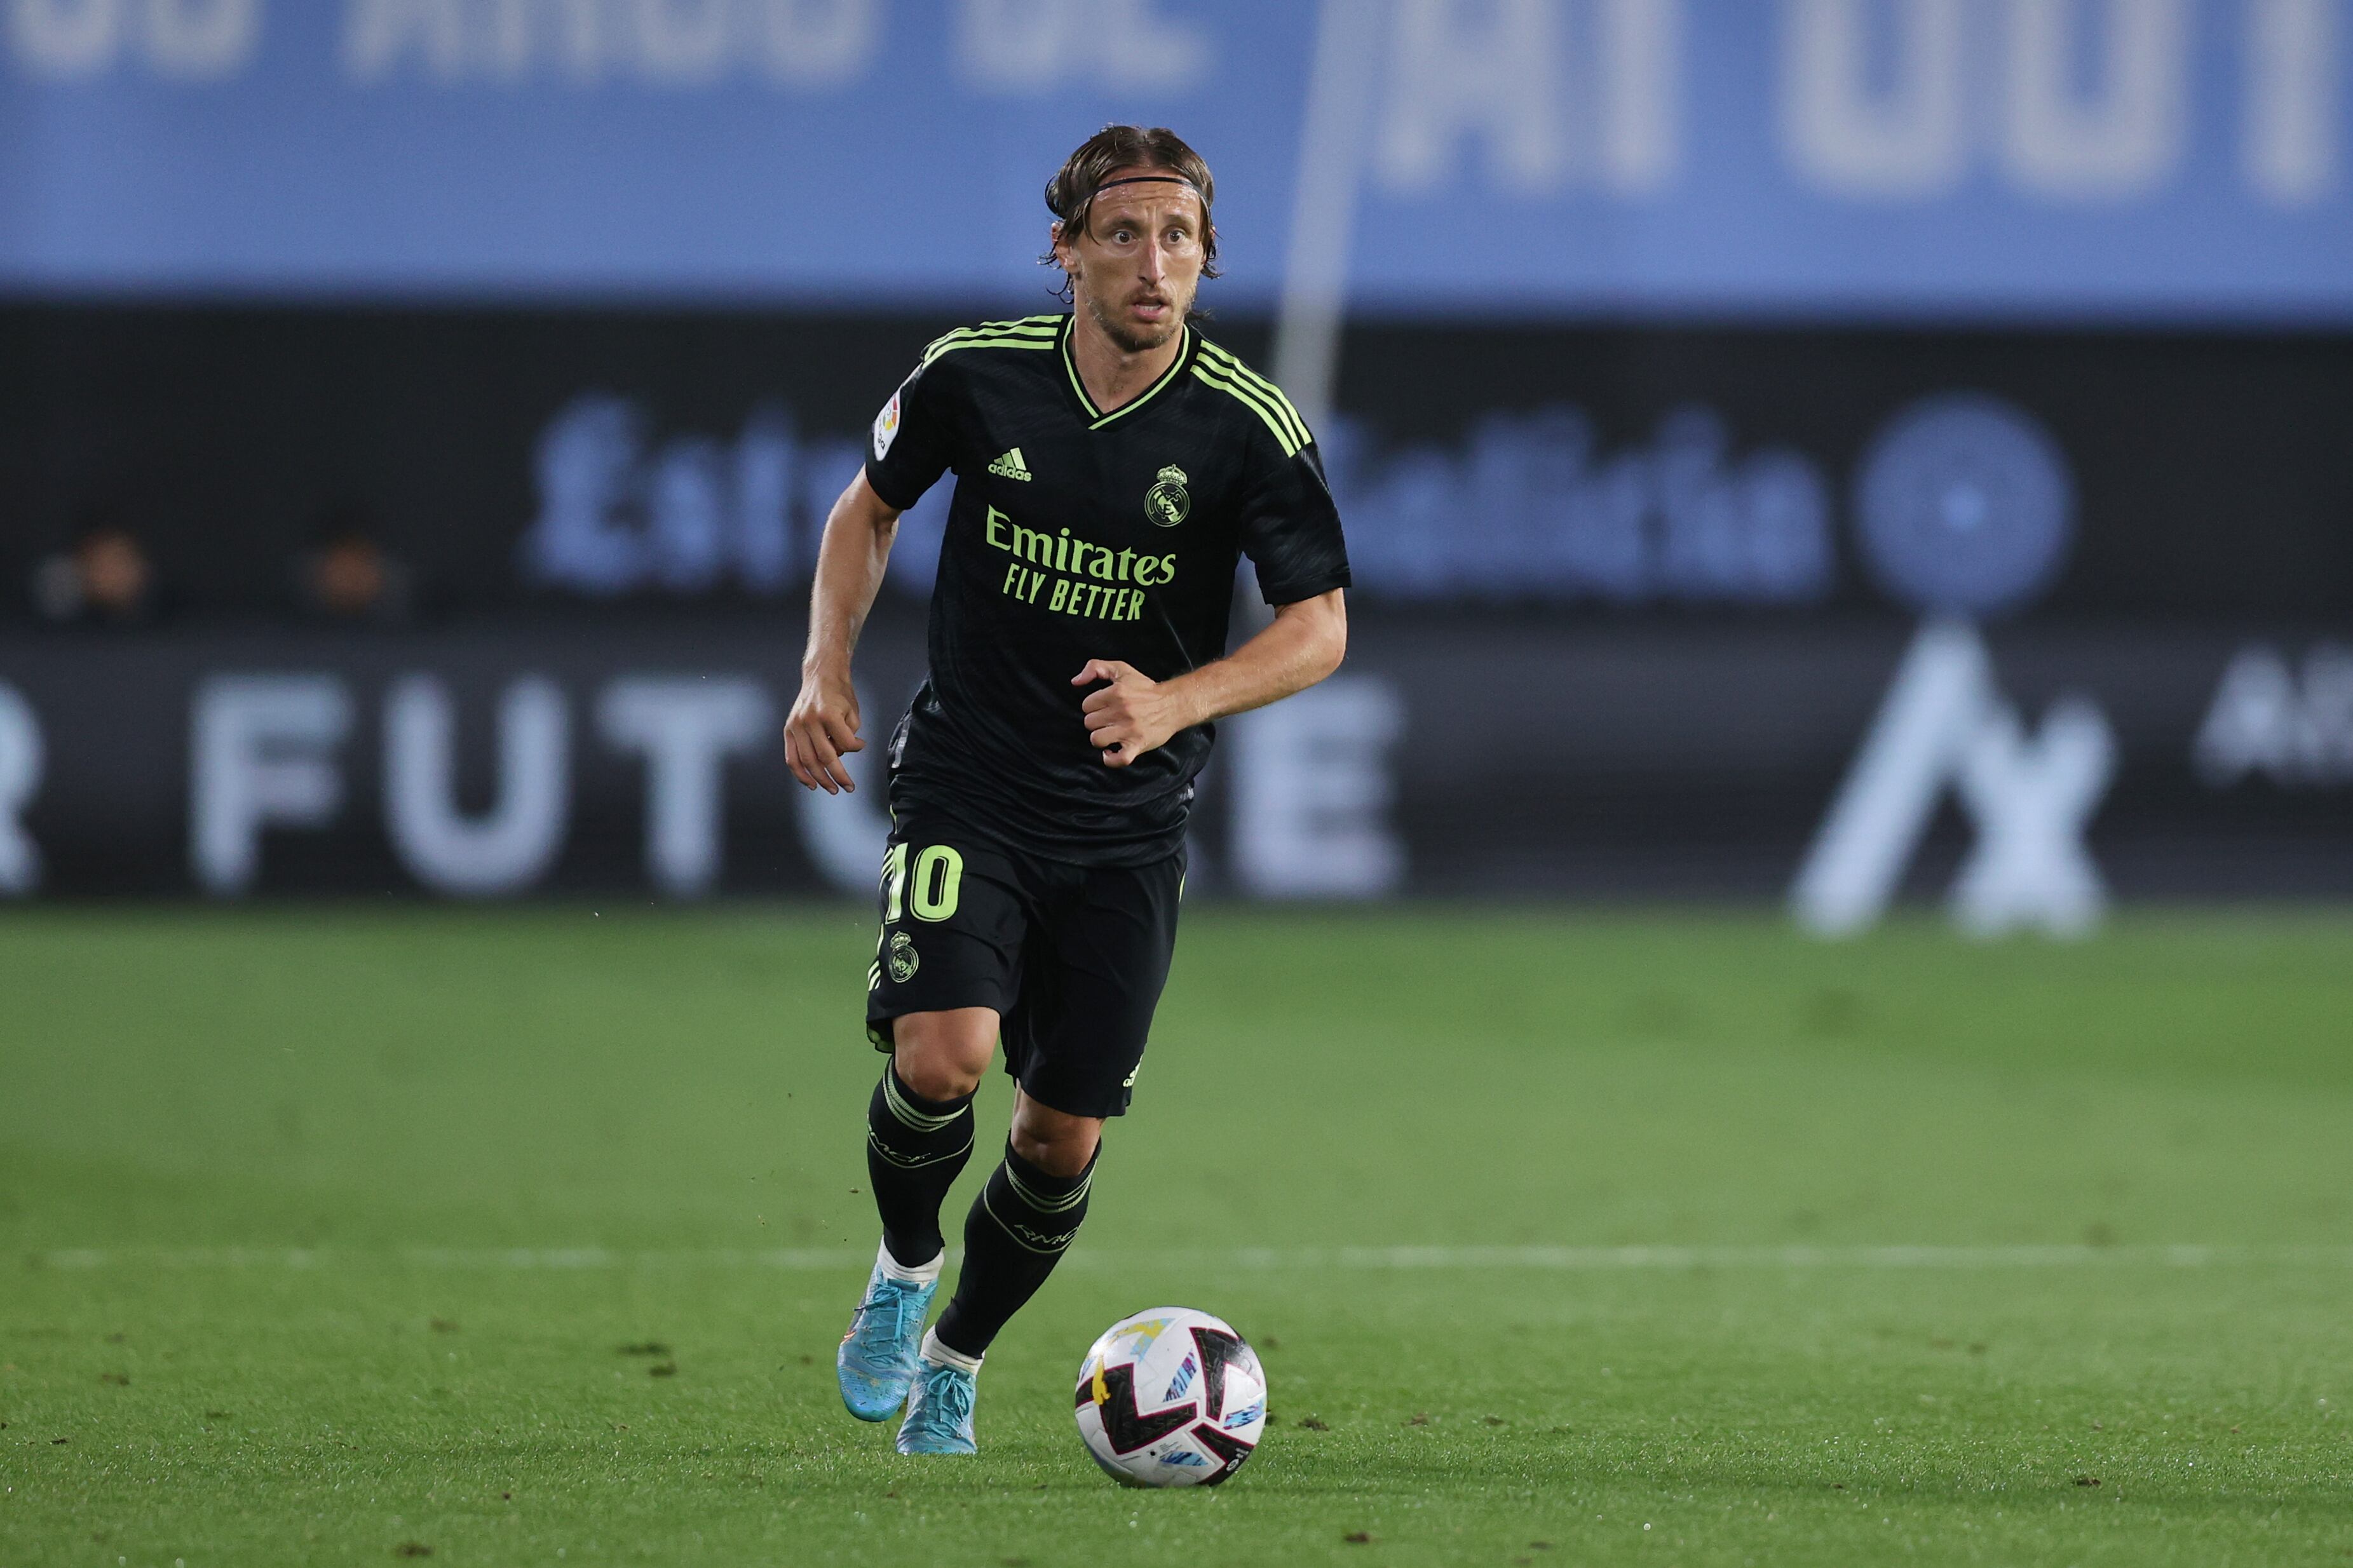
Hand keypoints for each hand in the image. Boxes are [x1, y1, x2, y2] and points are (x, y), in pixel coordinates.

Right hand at [784, 663, 862, 792]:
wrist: (821, 675)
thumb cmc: (839, 693)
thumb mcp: (853, 711)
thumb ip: (849, 734)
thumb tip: (842, 753)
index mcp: (828, 714)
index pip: (845, 743)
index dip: (856, 748)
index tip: (860, 745)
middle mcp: (810, 720)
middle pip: (825, 757)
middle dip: (838, 776)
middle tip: (848, 787)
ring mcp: (796, 725)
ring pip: (806, 761)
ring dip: (819, 779)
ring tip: (831, 789)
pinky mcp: (788, 729)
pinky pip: (791, 757)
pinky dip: (800, 773)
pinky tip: (810, 783)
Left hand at [1073, 659, 1187, 767]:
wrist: (1173, 704)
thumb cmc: (1145, 689)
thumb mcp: (1121, 669)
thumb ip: (1095, 667)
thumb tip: (1075, 682)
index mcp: (1116, 692)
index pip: (1086, 705)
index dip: (1093, 706)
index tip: (1104, 707)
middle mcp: (1122, 711)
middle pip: (1089, 723)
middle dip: (1096, 722)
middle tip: (1108, 720)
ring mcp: (1129, 730)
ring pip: (1096, 740)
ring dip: (1101, 738)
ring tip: (1109, 734)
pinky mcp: (1137, 745)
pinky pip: (1118, 759)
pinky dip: (1111, 759)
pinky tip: (1111, 752)